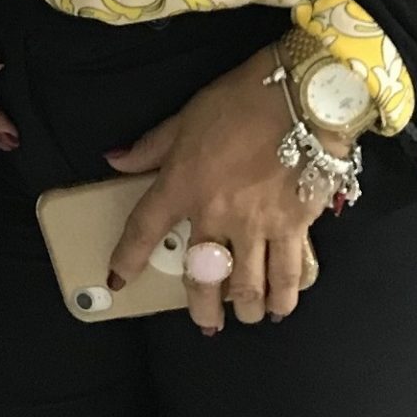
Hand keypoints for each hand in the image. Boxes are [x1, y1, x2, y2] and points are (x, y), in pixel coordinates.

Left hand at [106, 53, 347, 330]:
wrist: (301, 95)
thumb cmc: (240, 100)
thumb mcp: (185, 117)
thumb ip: (151, 146)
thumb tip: (115, 160)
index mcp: (183, 184)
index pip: (144, 229)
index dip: (126, 258)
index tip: (118, 279)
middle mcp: (217, 214)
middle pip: (203, 276)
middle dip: (203, 307)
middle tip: (206, 322)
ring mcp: (258, 224)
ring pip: (249, 285)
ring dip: (247, 307)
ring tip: (247, 313)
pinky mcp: (296, 225)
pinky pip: (291, 271)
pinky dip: (287, 293)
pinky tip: (283, 302)